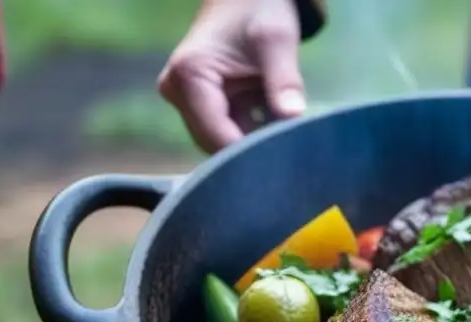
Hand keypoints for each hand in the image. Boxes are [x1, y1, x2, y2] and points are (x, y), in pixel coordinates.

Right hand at [159, 0, 305, 152]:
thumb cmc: (260, 9)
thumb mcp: (277, 40)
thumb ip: (284, 80)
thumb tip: (293, 117)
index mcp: (189, 75)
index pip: (218, 137)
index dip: (249, 152)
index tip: (283, 157)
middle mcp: (177, 90)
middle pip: (216, 144)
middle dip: (252, 147)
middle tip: (289, 144)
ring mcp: (185, 99)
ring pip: (222, 141)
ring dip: (253, 138)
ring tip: (282, 123)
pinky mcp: (197, 103)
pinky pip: (226, 131)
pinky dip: (251, 129)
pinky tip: (271, 114)